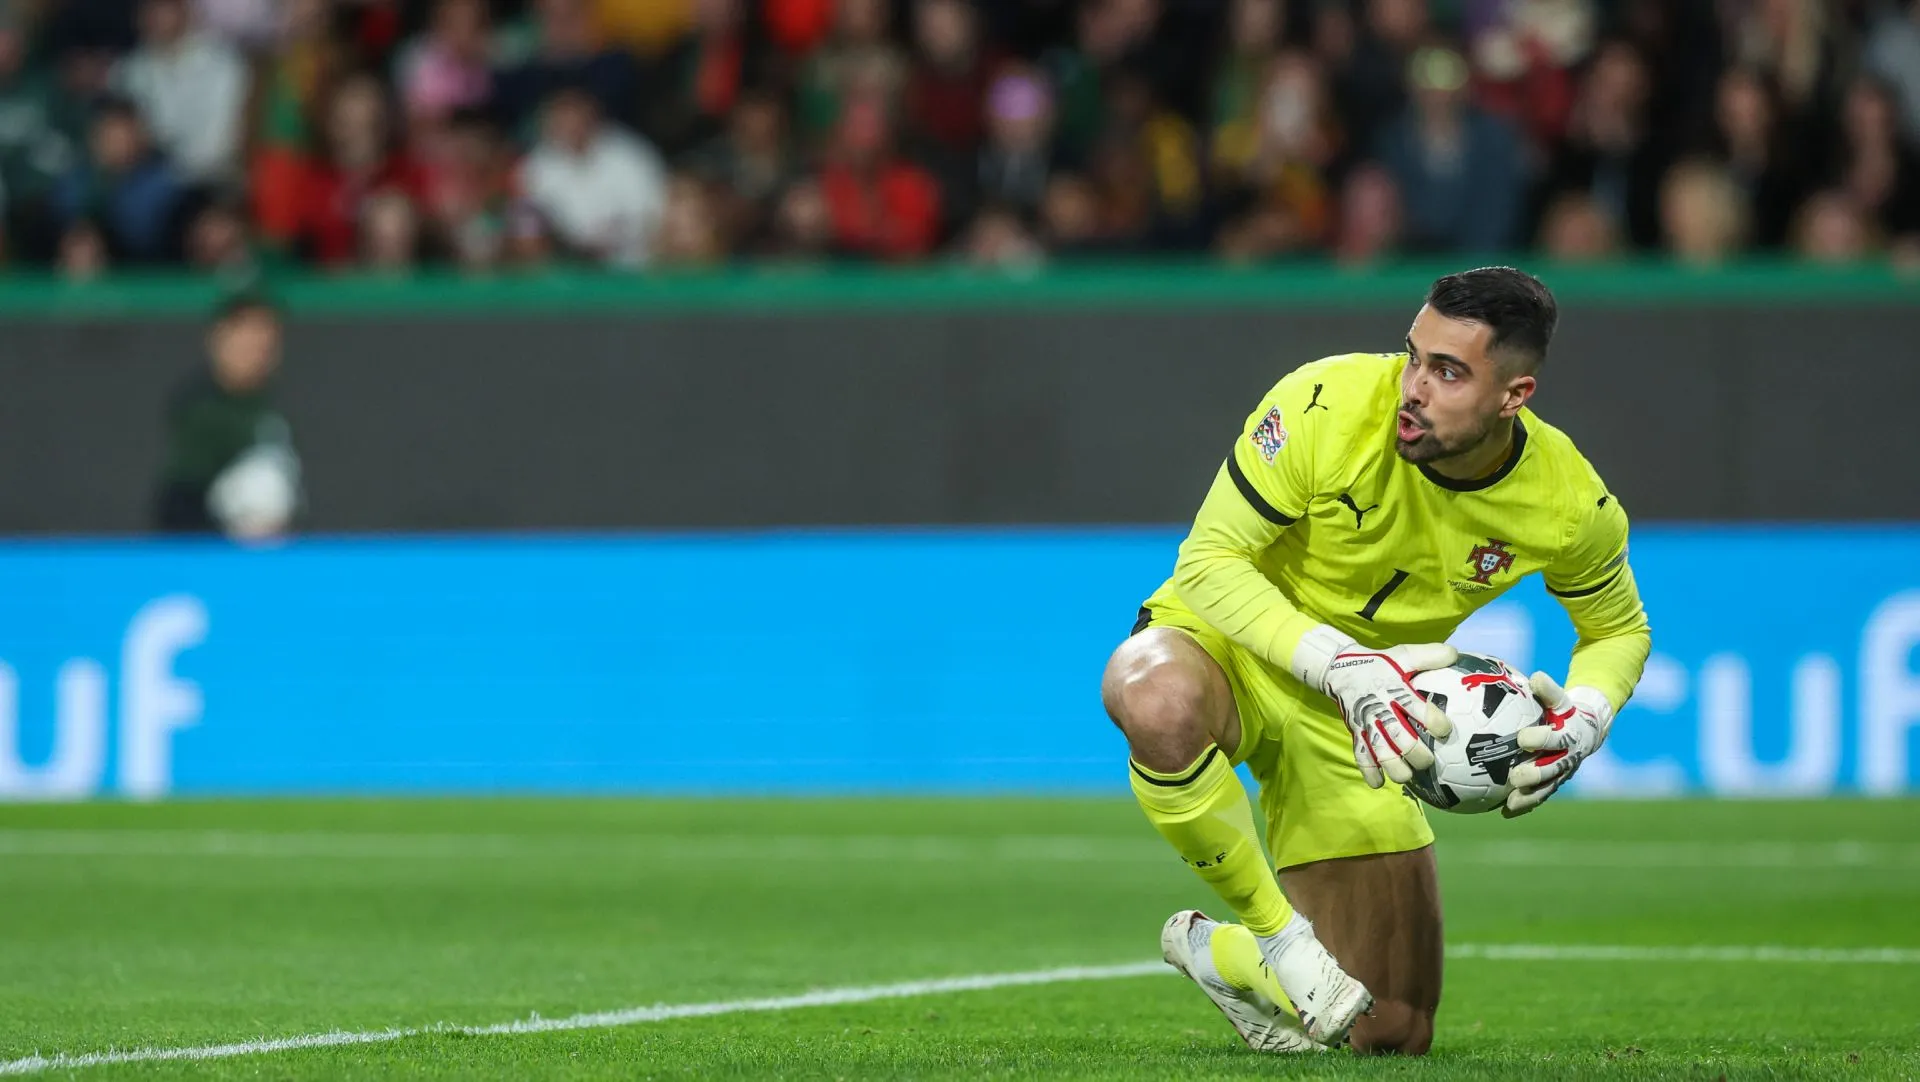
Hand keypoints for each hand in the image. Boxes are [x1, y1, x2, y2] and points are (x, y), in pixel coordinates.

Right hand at [1318, 641, 1457, 787]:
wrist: (1339, 668)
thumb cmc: (1378, 664)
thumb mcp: (1403, 654)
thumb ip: (1429, 655)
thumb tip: (1455, 654)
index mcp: (1396, 690)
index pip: (1417, 708)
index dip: (1433, 721)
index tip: (1445, 731)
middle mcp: (1381, 709)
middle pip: (1400, 737)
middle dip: (1416, 754)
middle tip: (1429, 761)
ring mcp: (1366, 723)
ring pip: (1380, 751)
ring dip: (1394, 767)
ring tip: (1407, 777)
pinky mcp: (1355, 733)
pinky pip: (1360, 755)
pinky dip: (1369, 771)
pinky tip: (1379, 783)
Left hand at [1504, 673, 1610, 817]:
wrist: (1586, 730)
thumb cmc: (1564, 710)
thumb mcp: (1560, 698)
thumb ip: (1549, 691)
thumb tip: (1536, 677)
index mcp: (1570, 736)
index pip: (1556, 738)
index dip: (1542, 739)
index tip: (1522, 738)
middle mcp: (1568, 758)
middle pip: (1552, 769)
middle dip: (1535, 774)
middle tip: (1515, 776)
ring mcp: (1562, 774)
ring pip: (1547, 788)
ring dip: (1529, 797)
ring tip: (1509, 803)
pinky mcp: (1554, 784)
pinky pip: (1540, 797)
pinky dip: (1524, 806)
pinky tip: (1503, 812)